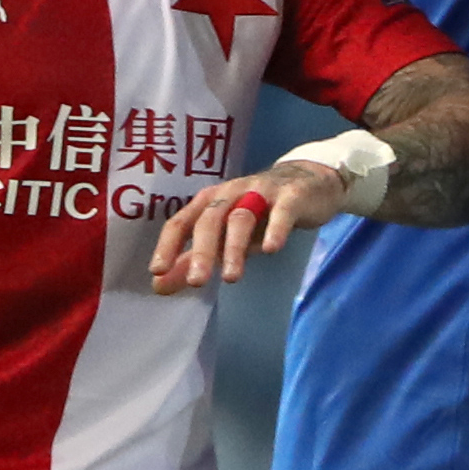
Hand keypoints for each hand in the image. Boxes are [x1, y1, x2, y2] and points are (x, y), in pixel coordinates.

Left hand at [147, 157, 350, 290]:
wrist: (310, 184)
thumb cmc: (261, 212)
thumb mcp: (225, 235)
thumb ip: (192, 260)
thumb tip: (158, 285)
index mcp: (210, 201)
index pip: (181, 222)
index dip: (168, 244)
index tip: (157, 270)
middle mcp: (231, 193)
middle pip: (210, 221)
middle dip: (201, 252)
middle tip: (196, 282)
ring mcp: (261, 192)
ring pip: (242, 218)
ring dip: (234, 248)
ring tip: (231, 278)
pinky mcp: (292, 196)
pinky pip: (282, 212)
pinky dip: (275, 230)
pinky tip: (271, 250)